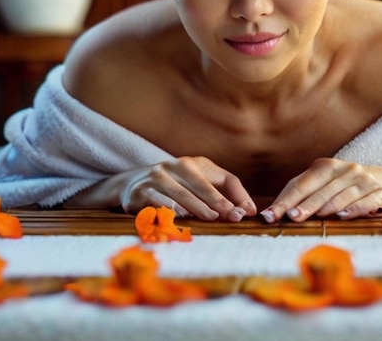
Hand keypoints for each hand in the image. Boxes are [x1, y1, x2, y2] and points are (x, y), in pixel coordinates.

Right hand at [70, 156, 256, 220]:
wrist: (130, 183)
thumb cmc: (175, 185)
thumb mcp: (198, 183)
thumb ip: (225, 193)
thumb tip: (250, 211)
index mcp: (193, 164)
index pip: (221, 178)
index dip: (234, 195)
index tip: (244, 213)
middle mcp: (173, 166)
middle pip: (199, 184)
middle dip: (216, 200)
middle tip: (230, 215)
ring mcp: (154, 178)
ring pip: (179, 193)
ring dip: (195, 206)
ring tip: (210, 217)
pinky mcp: (139, 192)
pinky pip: (156, 202)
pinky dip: (168, 210)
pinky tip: (179, 217)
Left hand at [260, 158, 381, 222]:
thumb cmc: (340, 188)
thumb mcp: (318, 186)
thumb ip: (295, 195)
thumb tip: (269, 212)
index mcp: (326, 166)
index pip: (302, 185)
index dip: (286, 201)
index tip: (270, 215)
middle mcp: (345, 169)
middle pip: (321, 190)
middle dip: (305, 205)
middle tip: (292, 217)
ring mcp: (363, 180)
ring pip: (341, 195)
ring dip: (327, 206)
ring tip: (315, 217)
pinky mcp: (379, 193)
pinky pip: (365, 202)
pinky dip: (354, 209)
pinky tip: (343, 216)